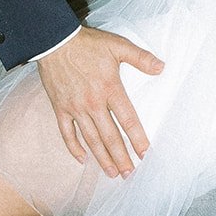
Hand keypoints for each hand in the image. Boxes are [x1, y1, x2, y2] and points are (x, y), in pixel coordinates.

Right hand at [37, 27, 164, 177]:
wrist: (54, 40)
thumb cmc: (87, 44)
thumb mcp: (117, 45)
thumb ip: (141, 58)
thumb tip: (162, 67)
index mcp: (110, 89)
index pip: (128, 120)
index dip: (137, 139)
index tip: (145, 155)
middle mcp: (93, 103)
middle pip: (110, 137)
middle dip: (121, 157)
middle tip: (129, 174)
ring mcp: (75, 108)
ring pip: (91, 139)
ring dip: (102, 158)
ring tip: (112, 173)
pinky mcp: (60, 108)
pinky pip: (67, 133)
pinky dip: (74, 148)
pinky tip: (82, 160)